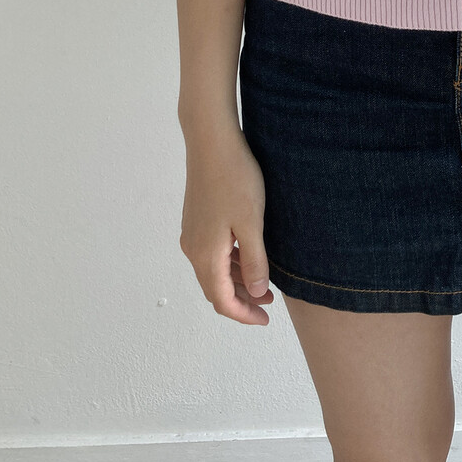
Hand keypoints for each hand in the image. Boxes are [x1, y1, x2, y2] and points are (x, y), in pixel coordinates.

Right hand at [179, 123, 274, 324]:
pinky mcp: (197, 219)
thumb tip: (257, 293)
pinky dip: (230, 262)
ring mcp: (193, 233)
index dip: (243, 314)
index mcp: (206, 255)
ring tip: (264, 282)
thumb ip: (255, 261)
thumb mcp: (252, 223)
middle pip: (215, 288)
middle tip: (269, 304)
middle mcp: (193, 248)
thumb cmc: (234, 179)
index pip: (222, 300)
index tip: (265, 319)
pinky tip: (249, 255)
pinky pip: (212, 253)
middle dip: (242, 300)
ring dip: (237, 281)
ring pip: (214, 270)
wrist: (212, 142)